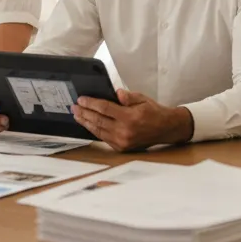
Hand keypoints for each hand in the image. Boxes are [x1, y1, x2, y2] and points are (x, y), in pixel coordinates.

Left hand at [71, 89, 193, 151]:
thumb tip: (115, 93)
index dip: (91, 104)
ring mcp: (122, 141)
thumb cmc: (154, 112)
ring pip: (98, 131)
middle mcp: (124, 131)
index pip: (104, 109)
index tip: (81, 99)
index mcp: (130, 117)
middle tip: (74, 107)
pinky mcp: (121, 148)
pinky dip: (95, 131)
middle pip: (98, 120)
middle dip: (84, 113)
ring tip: (77, 116)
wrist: (166, 129)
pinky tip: (89, 124)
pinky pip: (104, 138)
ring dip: (86, 123)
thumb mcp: (142, 99)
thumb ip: (128, 96)